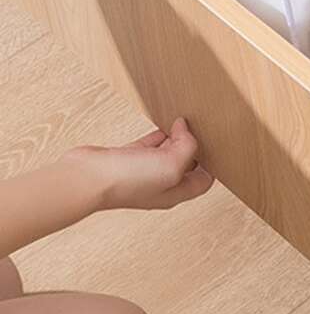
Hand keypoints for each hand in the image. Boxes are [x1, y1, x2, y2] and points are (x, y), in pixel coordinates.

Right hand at [66, 118, 212, 212]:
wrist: (88, 178)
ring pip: (169, 153)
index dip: (212, 163)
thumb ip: (188, 147)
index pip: (203, 181)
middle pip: (187, 165)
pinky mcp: (129, 159)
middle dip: (196, 147)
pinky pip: (151, 145)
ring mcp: (144, 172)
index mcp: (175, 193)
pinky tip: (165, 123)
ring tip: (187, 121)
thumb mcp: (171, 165)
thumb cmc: (128, 180)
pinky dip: (160, 134)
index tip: (218, 142)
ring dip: (178, 138)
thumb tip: (186, 129)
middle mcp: (161, 185)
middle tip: (204, 126)